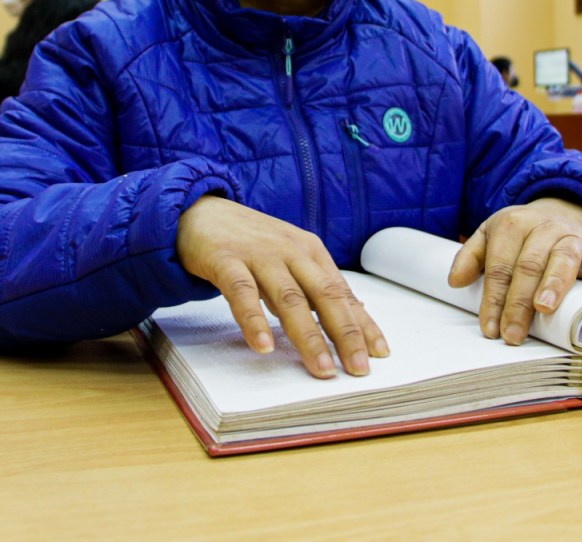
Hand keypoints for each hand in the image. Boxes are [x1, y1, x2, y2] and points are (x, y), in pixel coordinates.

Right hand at [175, 196, 388, 378]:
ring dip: (307, 336)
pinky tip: (263, 346)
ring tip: (321, 368)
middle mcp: (291, 251)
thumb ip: (318, 285)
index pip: (343, 293)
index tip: (380, 354)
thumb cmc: (252, 242)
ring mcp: (259, 255)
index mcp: (311, 252)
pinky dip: (253, 320)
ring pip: (289, 299)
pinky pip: (242, 292)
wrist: (200, 212)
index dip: (363, 324)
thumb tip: (357, 313)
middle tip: (357, 369)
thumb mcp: (291, 259)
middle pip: (325, 296)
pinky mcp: (226, 260)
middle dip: (345, 334)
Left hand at [447, 198, 581, 344]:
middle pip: (528, 266)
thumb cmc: (523, 234)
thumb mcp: (491, 236)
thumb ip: (471, 256)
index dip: (493, 298)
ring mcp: (571, 236)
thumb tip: (454, 281)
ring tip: (544, 309)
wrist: (564, 208)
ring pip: (561, 259)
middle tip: (512, 333)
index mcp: (512, 225)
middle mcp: (542, 228)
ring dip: (553, 285)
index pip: (499, 266)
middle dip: (518, 302)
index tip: (489, 328)